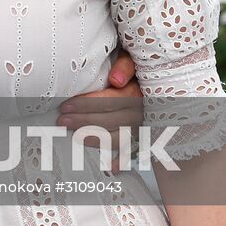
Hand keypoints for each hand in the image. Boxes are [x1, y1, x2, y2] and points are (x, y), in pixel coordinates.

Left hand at [58, 50, 143, 168]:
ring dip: (96, 139)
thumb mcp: (133, 59)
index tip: (66, 106)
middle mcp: (142, 112)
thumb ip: (125, 66)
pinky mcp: (145, 134)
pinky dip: (123, 160)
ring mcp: (144, 125)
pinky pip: (135, 150)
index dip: (86, 104)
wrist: (163, 78)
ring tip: (75, 137)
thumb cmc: (138, 68)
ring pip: (119, 136)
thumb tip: (115, 80)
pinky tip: (110, 167)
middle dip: (84, 121)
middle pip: (110, 119)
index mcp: (137, 92)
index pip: (109, 101)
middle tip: (62, 121)